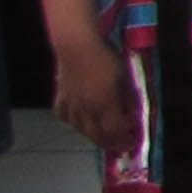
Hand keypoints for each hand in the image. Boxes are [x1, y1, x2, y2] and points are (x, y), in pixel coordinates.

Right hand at [54, 34, 133, 151]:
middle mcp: (86, 110)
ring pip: (80, 130)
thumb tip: (130, 115)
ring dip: (93, 135)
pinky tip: (80, 120)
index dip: (123, 141)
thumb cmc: (106, 59)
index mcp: (105, 105)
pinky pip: (65, 118)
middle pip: (97, 136)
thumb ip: (127, 99)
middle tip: (119, 145)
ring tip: (103, 135)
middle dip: (110, 143)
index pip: (115, 132)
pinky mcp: (60, 98)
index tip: (131, 143)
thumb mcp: (125, 78)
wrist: (77, 47)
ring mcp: (71, 106)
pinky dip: (74, 123)